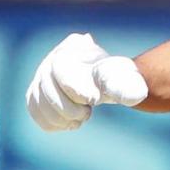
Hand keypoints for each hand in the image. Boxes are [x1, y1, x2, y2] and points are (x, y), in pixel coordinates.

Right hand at [25, 33, 147, 131]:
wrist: (102, 84)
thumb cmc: (114, 80)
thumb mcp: (123, 81)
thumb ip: (126, 87)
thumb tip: (135, 97)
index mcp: (74, 46)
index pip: (62, 69)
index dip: (75, 88)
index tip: (93, 101)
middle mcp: (52, 57)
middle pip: (47, 87)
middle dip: (68, 108)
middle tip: (87, 113)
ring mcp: (41, 75)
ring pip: (39, 101)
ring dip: (60, 117)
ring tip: (80, 117)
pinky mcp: (35, 93)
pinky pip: (34, 110)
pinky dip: (52, 122)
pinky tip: (69, 123)